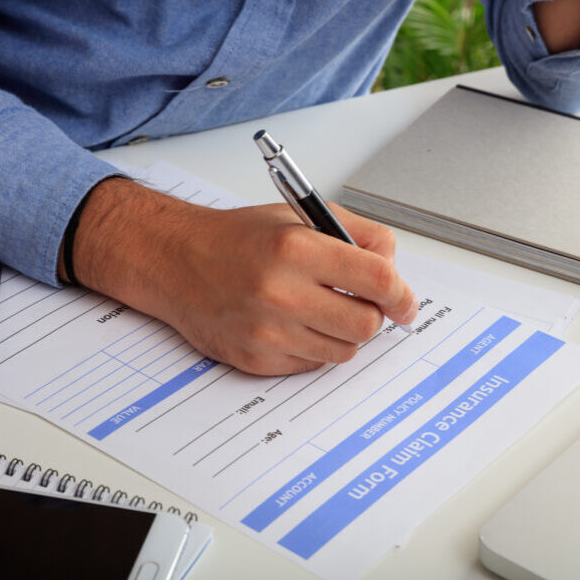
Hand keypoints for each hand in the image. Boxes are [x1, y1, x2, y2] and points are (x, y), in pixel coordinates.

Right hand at [61, 178, 416, 374]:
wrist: (174, 261)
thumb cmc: (237, 237)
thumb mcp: (299, 215)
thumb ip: (355, 232)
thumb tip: (392, 263)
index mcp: (297, 248)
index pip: (378, 280)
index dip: (402, 294)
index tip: (404, 301)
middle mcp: (282, 292)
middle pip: (366, 324)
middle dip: (374, 315)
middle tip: (363, 303)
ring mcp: (268, 332)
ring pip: (344, 351)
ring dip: (345, 333)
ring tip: (325, 310)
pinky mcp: (256, 360)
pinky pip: (312, 365)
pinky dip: (315, 347)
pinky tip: (296, 323)